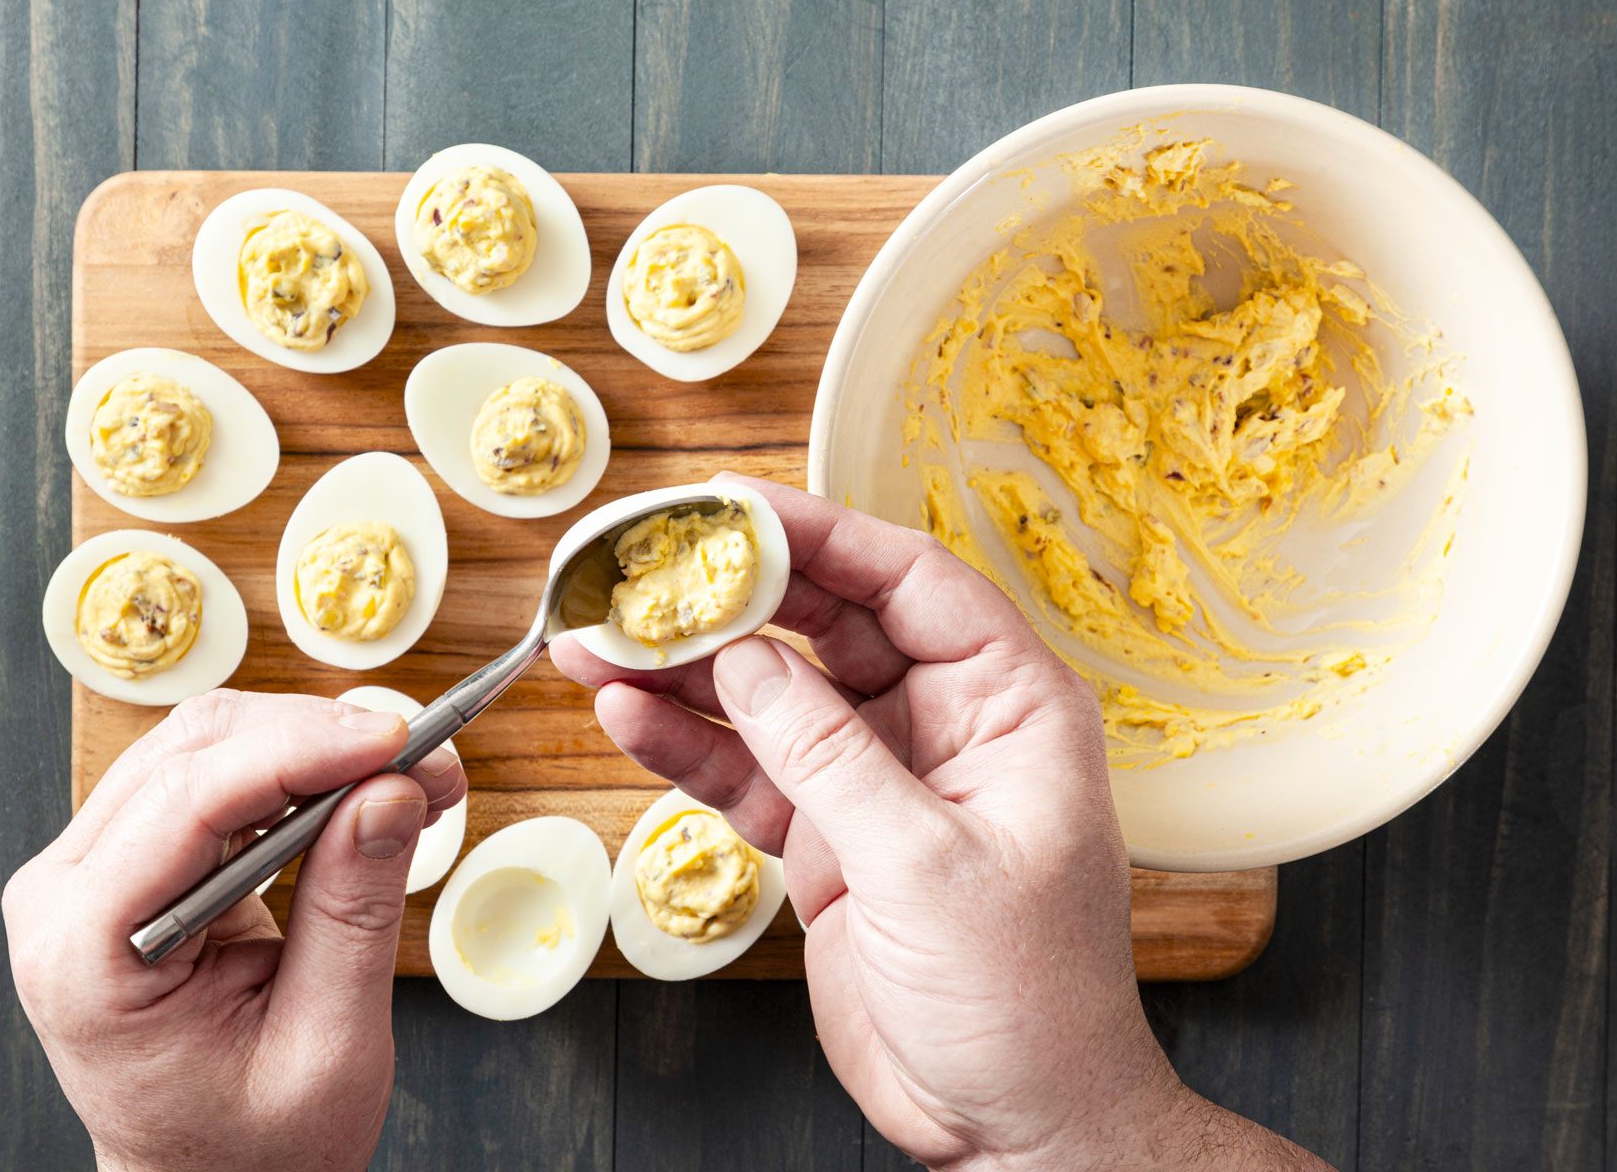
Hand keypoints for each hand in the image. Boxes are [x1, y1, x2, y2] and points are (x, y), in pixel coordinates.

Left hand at [3, 690, 465, 1171]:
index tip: (398, 742)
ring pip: (207, 746)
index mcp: (84, 954)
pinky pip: (214, 777)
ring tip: (407, 777)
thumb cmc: (250, 1147)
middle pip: (195, 752)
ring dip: (316, 745)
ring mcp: (90, 871)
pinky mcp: (130, 862)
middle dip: (322, 740)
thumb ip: (353, 912)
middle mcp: (64, 895)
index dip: (303, 752)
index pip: (190, 802)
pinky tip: (360, 788)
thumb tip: (388, 792)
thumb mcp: (325, 1044)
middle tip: (425, 762)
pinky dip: (297, 769)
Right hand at [552, 476, 1325, 1170]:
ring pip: (769, 697)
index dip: (817, 534)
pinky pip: (746, 772)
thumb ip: (829, 756)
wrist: (1012, 1123)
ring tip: (592, 640)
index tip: (728, 506)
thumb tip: (744, 660)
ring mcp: (877, 781)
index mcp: (1008, 704)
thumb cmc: (1024, 999)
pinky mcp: (826, 838)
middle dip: (728, 599)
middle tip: (633, 571)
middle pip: (824, 627)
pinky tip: (624, 715)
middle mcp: (942, 724)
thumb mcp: (927, 865)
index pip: (908, 581)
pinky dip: (686, 747)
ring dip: (684, 671)